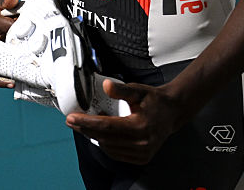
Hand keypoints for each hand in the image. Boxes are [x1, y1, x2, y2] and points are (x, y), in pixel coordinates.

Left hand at [65, 79, 180, 163]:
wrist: (172, 112)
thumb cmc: (154, 100)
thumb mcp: (138, 90)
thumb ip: (121, 89)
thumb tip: (106, 86)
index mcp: (140, 126)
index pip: (106, 126)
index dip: (86, 122)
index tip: (71, 118)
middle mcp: (141, 143)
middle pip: (105, 138)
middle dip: (85, 129)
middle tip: (71, 121)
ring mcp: (142, 153)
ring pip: (109, 148)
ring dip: (94, 137)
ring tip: (83, 126)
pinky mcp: (142, 158)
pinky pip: (117, 154)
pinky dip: (105, 144)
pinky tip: (99, 134)